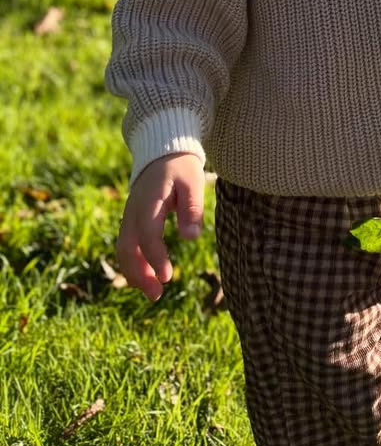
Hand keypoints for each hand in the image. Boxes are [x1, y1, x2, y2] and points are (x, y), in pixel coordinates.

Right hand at [116, 152, 204, 301]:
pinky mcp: (131, 220)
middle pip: (127, 247)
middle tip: (157, 295)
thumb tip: (191, 238)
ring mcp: (129, 215)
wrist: (163, 151)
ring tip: (154, 292)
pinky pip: (127, 245)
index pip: (147, 234)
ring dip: (135, 273)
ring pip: (124, 249)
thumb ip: (192, 208)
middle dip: (139, 274)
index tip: (168, 277)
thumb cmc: (181, 166)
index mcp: (149, 200)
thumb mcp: (192, 181)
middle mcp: (133, 210)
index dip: (155, 257)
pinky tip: (150, 276)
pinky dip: (135, 263)